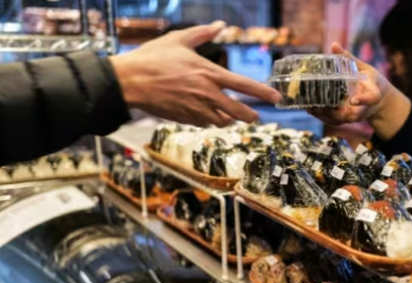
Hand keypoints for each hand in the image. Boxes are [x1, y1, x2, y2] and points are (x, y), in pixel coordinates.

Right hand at [110, 21, 280, 126]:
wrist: (130, 82)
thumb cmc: (153, 58)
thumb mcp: (179, 40)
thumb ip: (203, 33)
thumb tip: (220, 25)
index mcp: (210, 74)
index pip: (244, 86)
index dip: (263, 93)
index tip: (277, 98)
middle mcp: (207, 95)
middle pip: (240, 112)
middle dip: (251, 115)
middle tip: (255, 116)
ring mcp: (197, 110)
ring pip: (223, 120)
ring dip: (228, 118)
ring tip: (228, 113)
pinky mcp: (186, 119)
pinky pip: (205, 123)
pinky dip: (208, 119)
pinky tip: (205, 113)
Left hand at [308, 43, 410, 140]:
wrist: (377, 100)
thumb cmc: (369, 81)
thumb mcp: (363, 68)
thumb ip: (349, 59)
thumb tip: (334, 45)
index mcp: (373, 94)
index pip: (371, 99)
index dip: (363, 100)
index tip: (353, 100)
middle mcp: (364, 108)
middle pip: (351, 115)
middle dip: (335, 112)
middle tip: (319, 105)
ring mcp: (355, 116)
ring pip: (341, 120)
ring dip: (325, 116)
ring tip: (309, 107)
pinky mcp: (347, 119)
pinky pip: (335, 121)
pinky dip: (322, 117)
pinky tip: (310, 110)